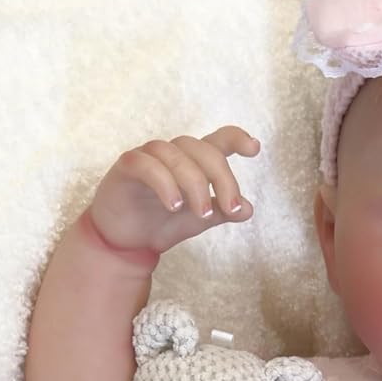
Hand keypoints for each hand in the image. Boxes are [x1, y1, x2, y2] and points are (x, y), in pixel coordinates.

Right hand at [86, 125, 260, 257]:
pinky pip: (148, 165)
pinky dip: (165, 184)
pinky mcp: (128, 166)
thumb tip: (249, 209)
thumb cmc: (162, 223)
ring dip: (195, 184)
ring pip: (177, 157)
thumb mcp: (199, 220)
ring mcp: (149, 156)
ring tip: (201, 213)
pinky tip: (174, 205)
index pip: (217, 141)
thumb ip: (222, 211)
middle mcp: (173, 153)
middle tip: (230, 208)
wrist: (127, 241)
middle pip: (204, 150)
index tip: (254, 148)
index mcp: (193, 161)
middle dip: (222, 179)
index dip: (236, 138)